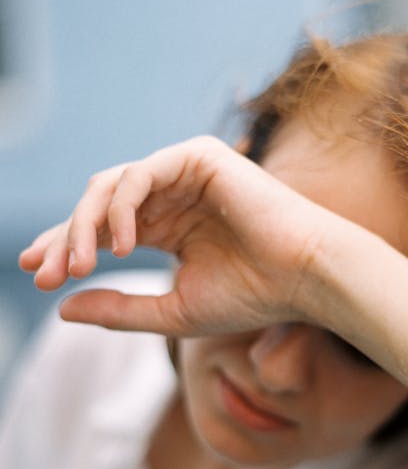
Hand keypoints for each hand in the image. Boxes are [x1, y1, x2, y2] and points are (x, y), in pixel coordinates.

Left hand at [18, 136, 333, 335]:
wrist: (305, 279)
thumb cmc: (252, 296)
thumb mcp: (172, 311)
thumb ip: (119, 309)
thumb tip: (60, 307)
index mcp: (168, 225)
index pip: (104, 228)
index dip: (67, 246)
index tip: (40, 276)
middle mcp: (172, 195)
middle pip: (98, 205)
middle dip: (66, 238)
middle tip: (45, 273)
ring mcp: (184, 172)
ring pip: (111, 187)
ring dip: (85, 226)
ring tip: (79, 266)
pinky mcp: (197, 157)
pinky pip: (139, 176)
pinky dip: (122, 209)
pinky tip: (119, 247)